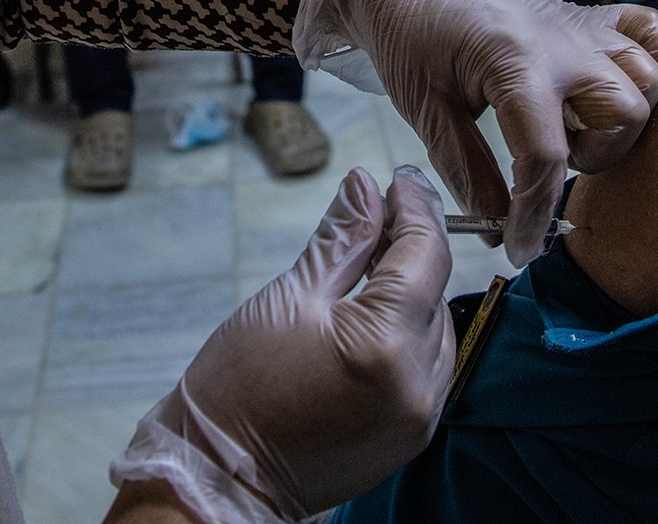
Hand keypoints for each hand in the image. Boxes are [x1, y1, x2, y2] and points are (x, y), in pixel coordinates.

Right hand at [110, 167, 453, 520]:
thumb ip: (341, 238)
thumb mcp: (289, 295)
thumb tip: (366, 185)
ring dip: (413, 294)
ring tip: (370, 269)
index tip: (399, 181)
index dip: (416, 208)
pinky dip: (410, 335)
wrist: (220, 476)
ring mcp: (420, 416)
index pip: (426, 253)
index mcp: (384, 342)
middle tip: (376, 216)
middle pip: (436, 290)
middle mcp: (417, 383)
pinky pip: (429, 368)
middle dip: (411, 248)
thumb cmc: (239, 387)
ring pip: (437, 328)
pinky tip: (375, 318)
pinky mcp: (413, 435)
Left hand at [293, 0, 657, 264]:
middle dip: (594, 158)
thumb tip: (497, 227)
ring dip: (621, 119)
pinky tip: (612, 85)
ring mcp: (582, 27)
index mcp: (515, 64)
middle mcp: (563, 42)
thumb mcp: (426, 110)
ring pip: (648, 79)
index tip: (520, 247)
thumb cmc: (412, 37)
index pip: (547, 158)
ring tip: (574, 127)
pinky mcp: (588, 18)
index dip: (535, 215)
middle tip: (546, 164)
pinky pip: (649, 31)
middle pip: (624, 114)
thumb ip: (466, 171)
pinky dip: (647, 61)